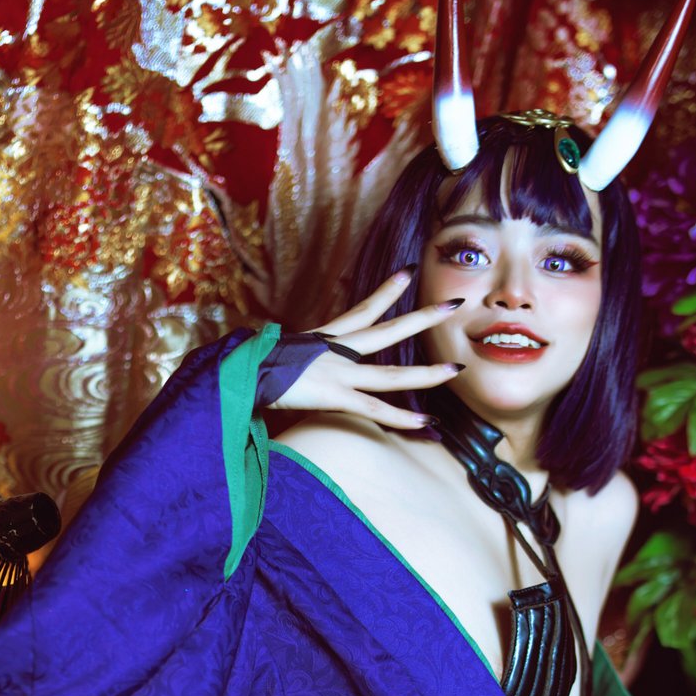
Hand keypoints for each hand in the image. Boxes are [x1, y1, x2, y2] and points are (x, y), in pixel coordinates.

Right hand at [268, 272, 462, 430]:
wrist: (238, 374)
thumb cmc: (249, 366)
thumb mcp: (277, 354)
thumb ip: (294, 355)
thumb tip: (289, 356)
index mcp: (325, 338)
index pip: (363, 310)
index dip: (386, 292)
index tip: (408, 273)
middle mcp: (338, 351)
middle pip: (389, 330)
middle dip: (424, 317)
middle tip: (455, 303)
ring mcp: (339, 373)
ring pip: (392, 375)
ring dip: (428, 373)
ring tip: (457, 368)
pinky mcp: (334, 396)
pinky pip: (375, 409)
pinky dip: (402, 418)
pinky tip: (427, 422)